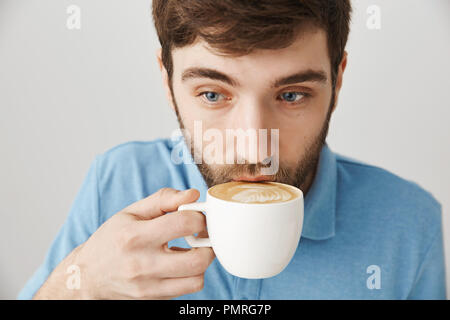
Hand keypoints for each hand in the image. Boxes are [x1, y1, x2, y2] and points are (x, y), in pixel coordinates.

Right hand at [35, 188, 214, 299]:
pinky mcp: (153, 299)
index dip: (199, 217)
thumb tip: (193, 195)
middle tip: (202, 237)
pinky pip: (186, 289)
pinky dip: (189, 276)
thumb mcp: (131, 212)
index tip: (196, 217)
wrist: (88, 276)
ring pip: (196, 279)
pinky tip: (178, 265)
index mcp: (135, 235)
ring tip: (191, 251)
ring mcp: (148, 286)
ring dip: (201, 263)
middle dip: (208, 244)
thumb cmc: (112, 239)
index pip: (184, 224)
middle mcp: (142, 264)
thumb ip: (164, 199)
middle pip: (198, 259)